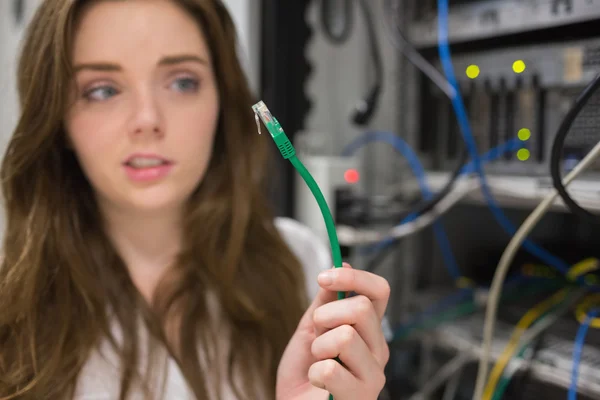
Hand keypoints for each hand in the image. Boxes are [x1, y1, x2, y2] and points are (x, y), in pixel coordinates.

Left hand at [276, 263, 389, 399]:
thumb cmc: (304, 373)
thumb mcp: (310, 329)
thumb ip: (325, 301)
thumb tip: (342, 263)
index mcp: (369, 329)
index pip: (379, 290)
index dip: (353, 277)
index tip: (324, 277)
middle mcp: (378, 349)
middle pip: (362, 308)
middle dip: (326, 316)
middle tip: (316, 334)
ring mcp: (374, 374)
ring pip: (346, 336)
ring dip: (319, 348)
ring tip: (318, 362)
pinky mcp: (362, 396)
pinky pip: (331, 369)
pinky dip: (314, 374)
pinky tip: (319, 383)